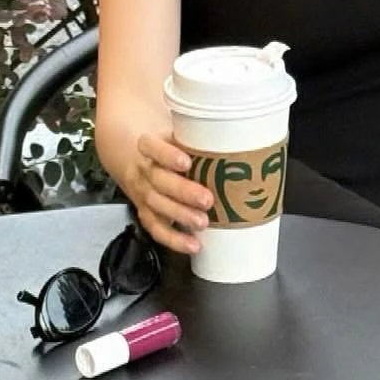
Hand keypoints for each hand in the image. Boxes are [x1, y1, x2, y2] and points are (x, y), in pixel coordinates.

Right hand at [125, 130, 213, 254]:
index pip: (152, 147)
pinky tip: (193, 244)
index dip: (166, 155)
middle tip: (206, 199)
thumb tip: (239, 137)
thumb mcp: (178, 135)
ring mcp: (144, 194)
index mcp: (150, 147)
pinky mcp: (147, 214)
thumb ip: (199, 137)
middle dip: (182, 191)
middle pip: (159, 180)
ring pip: (157, 206)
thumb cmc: (170, 146)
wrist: (141, 161)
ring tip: (202, 222)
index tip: (186, 162)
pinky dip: (174, 240)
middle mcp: (145, 171)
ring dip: (180, 216)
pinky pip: (157, 229)